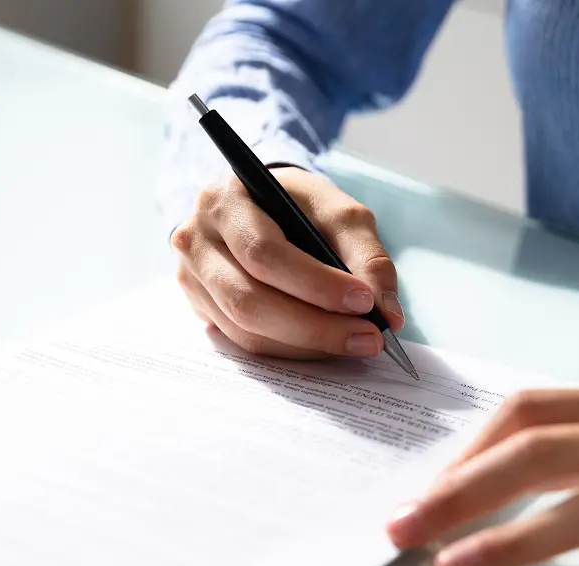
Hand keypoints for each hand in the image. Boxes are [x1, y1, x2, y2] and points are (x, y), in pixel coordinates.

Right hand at [171, 167, 403, 358]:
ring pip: (246, 329)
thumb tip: (386, 312)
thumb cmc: (297, 206)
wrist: (260, 207)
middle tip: (368, 338)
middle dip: (315, 326)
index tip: (364, 302)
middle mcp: (195, 240)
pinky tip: (324, 345)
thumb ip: (366, 255)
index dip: (315, 284)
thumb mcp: (336, 210)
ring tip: (354, 343)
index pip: (264, 253)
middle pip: (249, 300)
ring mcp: (192, 279)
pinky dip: (290, 350)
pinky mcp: (199, 308)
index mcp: (223, 201)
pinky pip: (244, 342)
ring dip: (306, 345)